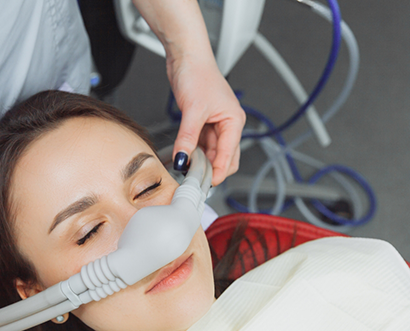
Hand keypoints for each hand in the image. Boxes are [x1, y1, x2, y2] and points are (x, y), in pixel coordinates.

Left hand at [168, 53, 245, 185]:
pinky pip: (200, 145)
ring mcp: (215, 125)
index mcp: (234, 122)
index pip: (230, 156)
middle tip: (194, 181)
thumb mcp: (192, 111)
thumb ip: (187, 138)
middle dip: (211, 170)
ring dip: (200, 162)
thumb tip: (182, 159)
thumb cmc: (198, 74)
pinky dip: (193, 152)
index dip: (218, 173)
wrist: (186, 57)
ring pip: (211, 153)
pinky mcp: (202, 123)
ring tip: (186, 169)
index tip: (206, 185)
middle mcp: (228, 125)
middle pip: (224, 158)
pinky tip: (183, 157)